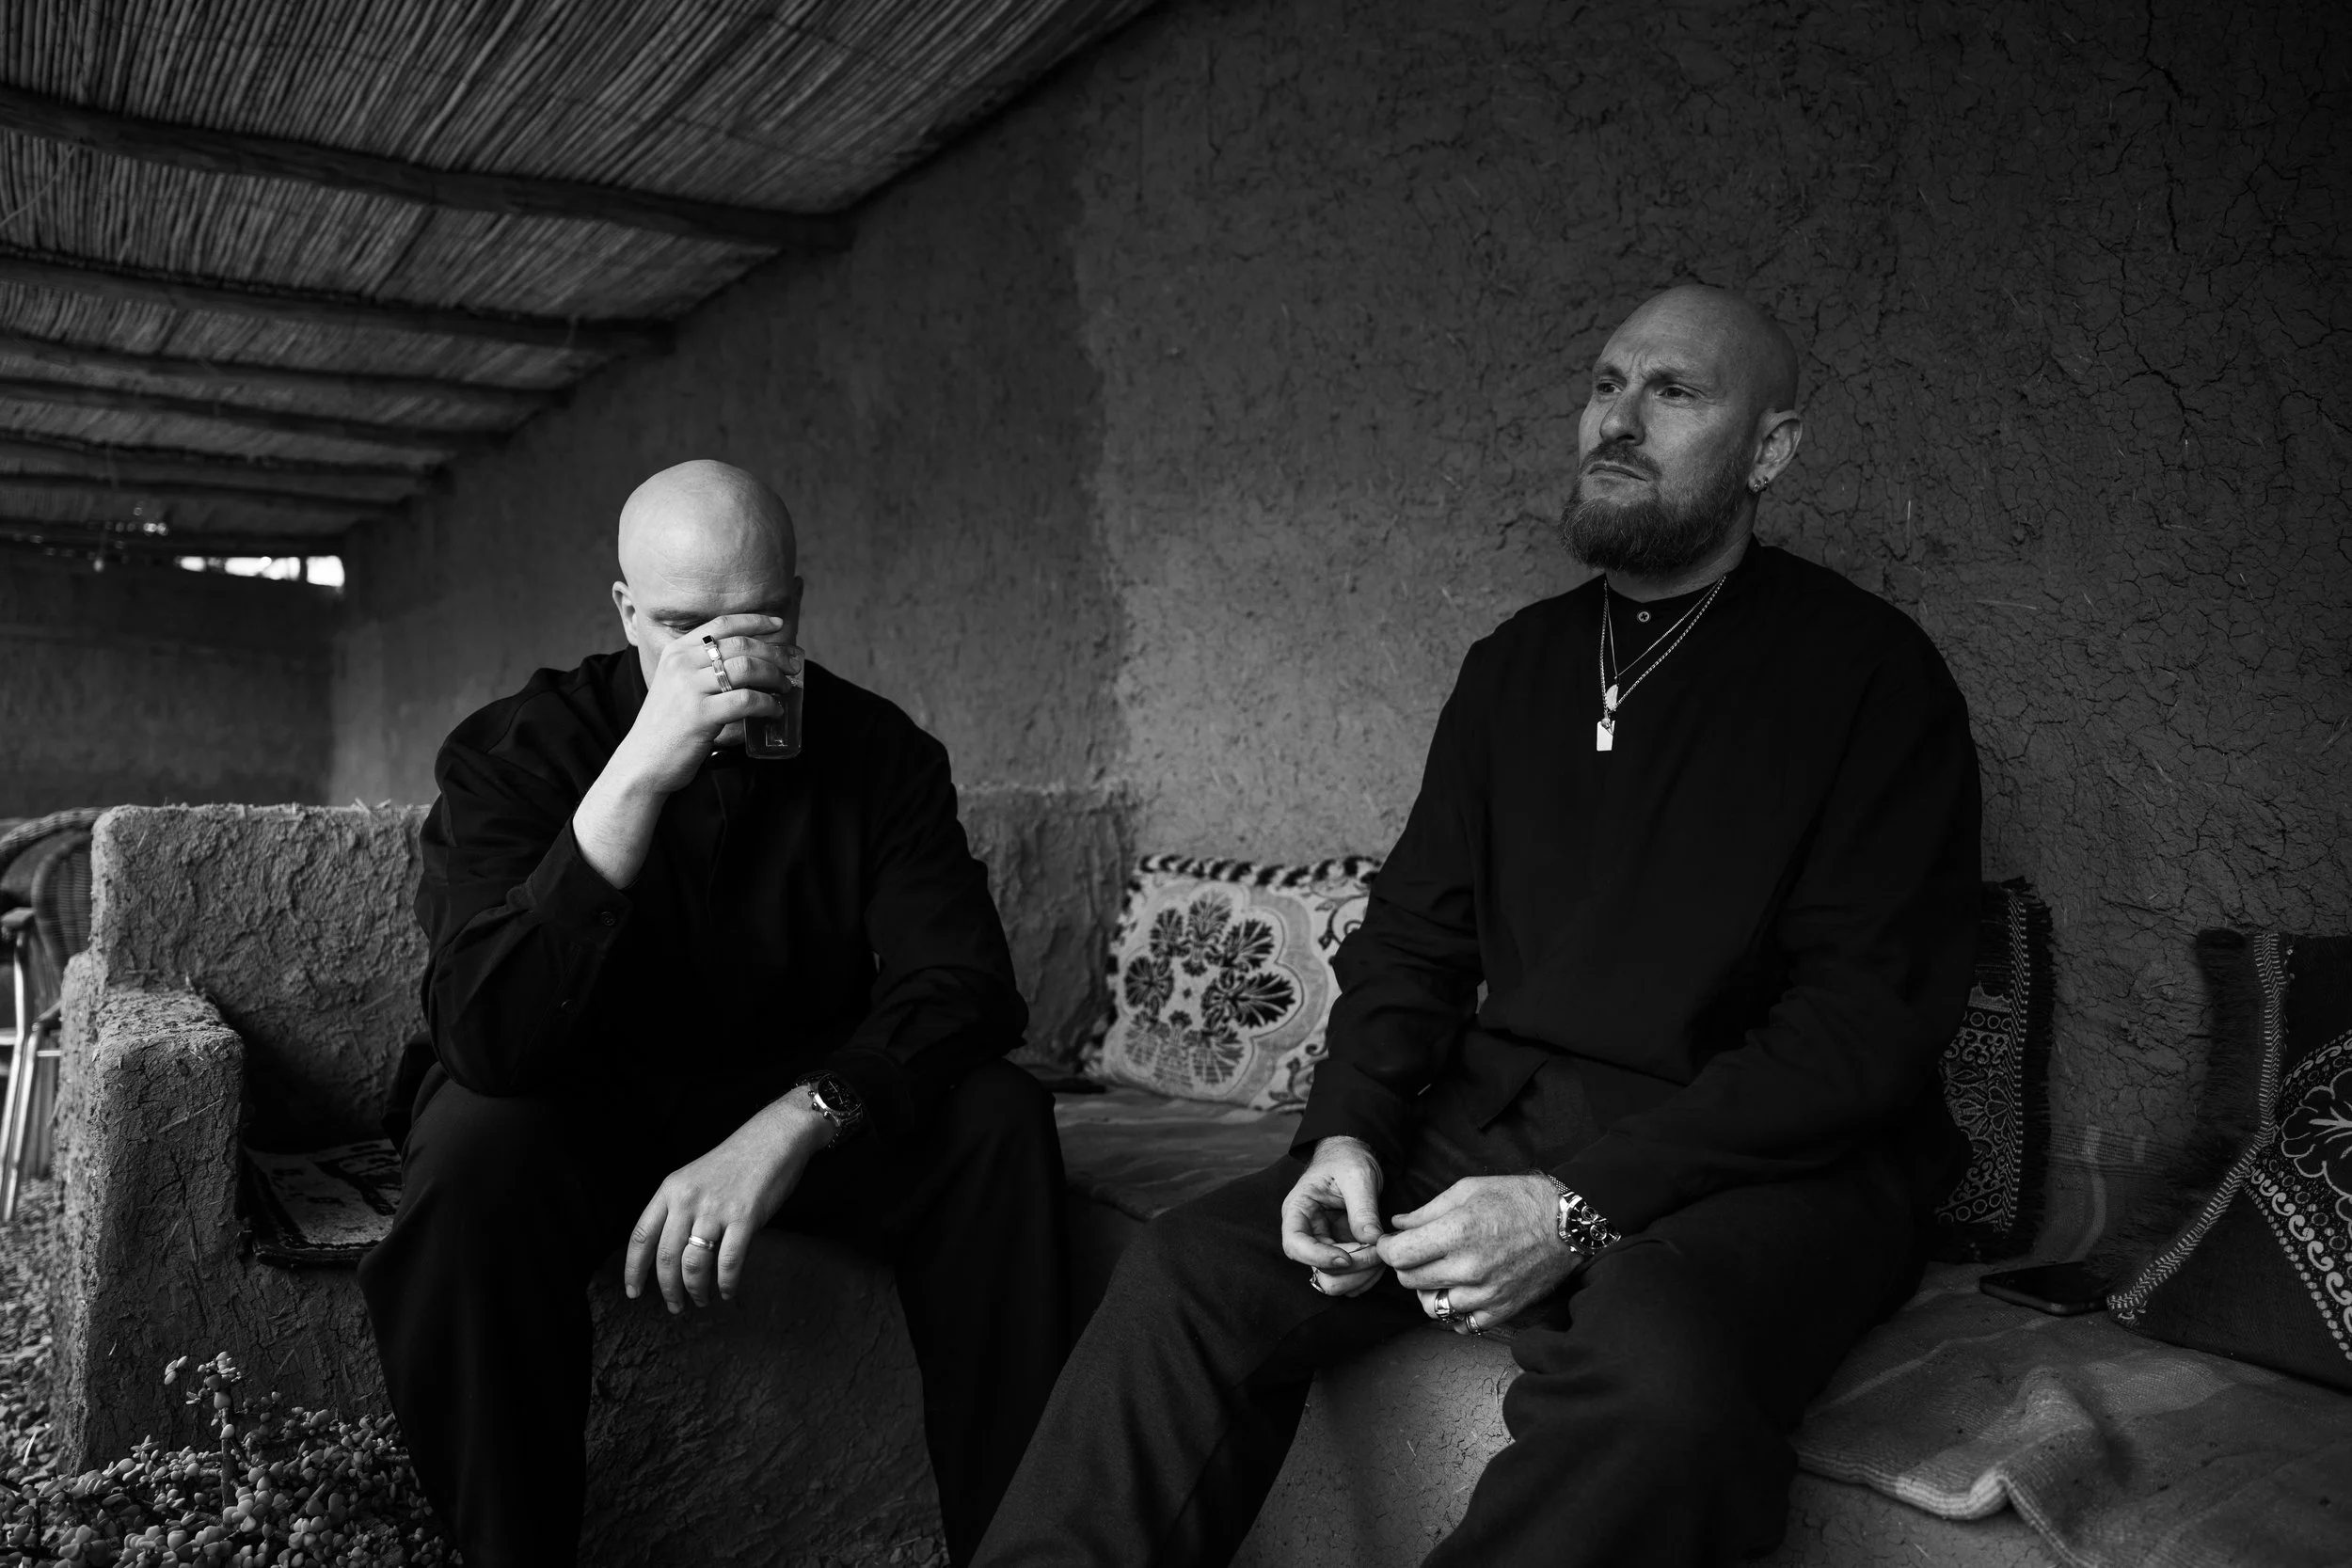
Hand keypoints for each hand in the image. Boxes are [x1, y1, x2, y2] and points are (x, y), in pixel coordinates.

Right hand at [611, 613, 793, 797]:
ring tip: (785, 688)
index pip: (722, 625)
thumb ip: (702, 670)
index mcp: (676, 652)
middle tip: (792, 665)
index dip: (755, 621)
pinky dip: (768, 704)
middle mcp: (681, 664)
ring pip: (747, 668)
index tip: (778, 624)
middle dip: (774, 653)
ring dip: (774, 676)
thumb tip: (750, 662)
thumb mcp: (677, 685)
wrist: (643, 761)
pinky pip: (747, 700)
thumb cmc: (667, 726)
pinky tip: (775, 710)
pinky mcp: (701, 715)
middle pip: (740, 645)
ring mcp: (690, 688)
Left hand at [624, 1091, 832, 1311]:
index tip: (634, 1292)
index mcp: (670, 1189)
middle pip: (666, 1258)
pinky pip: (729, 1263)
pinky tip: (727, 1292)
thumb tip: (673, 1255)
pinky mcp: (744, 1218)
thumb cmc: (736, 1161)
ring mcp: (715, 1210)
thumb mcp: (694, 1178)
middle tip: (674, 1306)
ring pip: (694, 1265)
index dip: (634, 1269)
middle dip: (668, 1290)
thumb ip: (681, 1210)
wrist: (773, 1138)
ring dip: (696, 1290)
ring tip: (701, 1300)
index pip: (641, 1236)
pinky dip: (726, 1284)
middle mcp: (687, 1200)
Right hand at [1281, 1136, 1388, 1298]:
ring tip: (1383, 1256)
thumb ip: (1362, 1207)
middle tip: (1378, 1252)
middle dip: (1350, 1268)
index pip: (1295, 1245)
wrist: (1353, 1156)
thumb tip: (1371, 1239)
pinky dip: (1367, 1276)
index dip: (1319, 1257)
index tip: (1347, 1257)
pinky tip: (1382, 1260)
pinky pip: (1350, 1278)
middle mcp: (1308, 1233)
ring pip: (1334, 1280)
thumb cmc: (1347, 1159)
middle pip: (1318, 1270)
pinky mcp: (1342, 1252)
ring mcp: (1325, 1246)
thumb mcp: (1357, 1175)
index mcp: (1298, 1211)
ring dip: (1361, 1276)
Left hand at [1377, 1175, 1579, 1332]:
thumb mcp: (1468, 1190)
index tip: (1390, 1243)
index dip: (1386, 1248)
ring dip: (1428, 1291)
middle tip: (1417, 1253)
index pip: (1398, 1256)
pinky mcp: (1502, 1310)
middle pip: (1410, 1281)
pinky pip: (1462, 1325)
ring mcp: (1486, 1294)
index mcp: (1458, 1233)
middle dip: (1405, 1266)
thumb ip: (1427, 1211)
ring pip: (1432, 1307)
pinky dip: (1456, 1311)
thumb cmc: (1517, 1199)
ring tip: (1440, 1272)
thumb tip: (1396, 1225)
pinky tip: (1461, 1291)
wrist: (1568, 1223)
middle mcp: (1470, 1268)